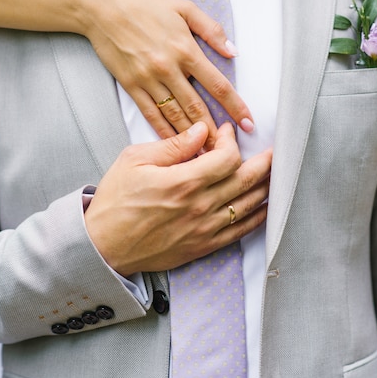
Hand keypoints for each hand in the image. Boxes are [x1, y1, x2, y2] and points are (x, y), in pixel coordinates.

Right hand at [79, 0, 253, 147]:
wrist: (103, 9)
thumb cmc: (145, 5)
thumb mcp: (184, 7)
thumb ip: (211, 29)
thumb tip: (233, 52)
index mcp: (186, 49)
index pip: (218, 85)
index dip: (236, 107)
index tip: (248, 123)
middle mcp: (169, 68)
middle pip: (197, 108)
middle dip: (215, 131)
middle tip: (228, 151)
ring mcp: (149, 80)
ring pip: (175, 115)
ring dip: (191, 137)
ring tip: (206, 155)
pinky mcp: (132, 86)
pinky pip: (150, 114)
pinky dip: (163, 131)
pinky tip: (174, 144)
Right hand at [85, 121, 270, 276]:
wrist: (103, 246)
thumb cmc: (115, 201)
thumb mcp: (134, 160)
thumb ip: (173, 145)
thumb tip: (202, 131)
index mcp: (183, 182)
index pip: (227, 158)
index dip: (231, 141)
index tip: (224, 133)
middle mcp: (200, 206)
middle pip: (246, 180)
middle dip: (263, 161)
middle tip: (271, 150)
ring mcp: (205, 229)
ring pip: (249, 205)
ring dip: (266, 186)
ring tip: (274, 172)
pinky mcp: (204, 246)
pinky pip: (241, 231)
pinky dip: (258, 217)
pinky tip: (265, 205)